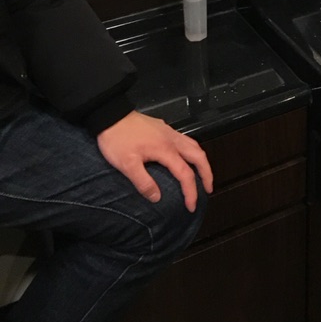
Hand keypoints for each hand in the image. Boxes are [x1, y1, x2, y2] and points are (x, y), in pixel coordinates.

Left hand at [96, 110, 213, 211]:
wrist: (110, 115)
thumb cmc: (117, 140)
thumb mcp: (126, 164)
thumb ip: (143, 182)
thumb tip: (158, 197)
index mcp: (166, 150)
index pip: (185, 174)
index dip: (191, 191)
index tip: (191, 206)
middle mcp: (173, 140)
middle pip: (199, 156)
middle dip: (207, 174)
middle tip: (209, 189)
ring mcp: (169, 132)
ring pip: (194, 146)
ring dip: (202, 161)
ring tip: (202, 174)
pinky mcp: (164, 128)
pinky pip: (186, 140)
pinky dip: (193, 152)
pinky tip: (186, 156)